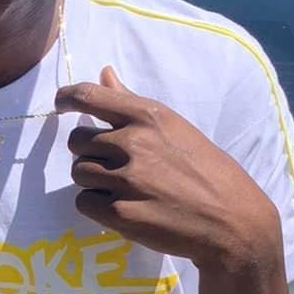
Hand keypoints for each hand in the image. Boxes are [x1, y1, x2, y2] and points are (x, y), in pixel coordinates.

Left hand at [57, 65, 280, 273]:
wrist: (232, 221)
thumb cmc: (207, 170)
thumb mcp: (175, 127)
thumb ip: (131, 103)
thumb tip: (105, 73)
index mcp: (148, 116)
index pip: (89, 96)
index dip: (67, 98)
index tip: (61, 105)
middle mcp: (133, 143)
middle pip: (77, 142)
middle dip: (88, 153)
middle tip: (115, 166)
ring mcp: (126, 180)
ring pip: (78, 173)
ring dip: (93, 181)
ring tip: (124, 188)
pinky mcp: (121, 214)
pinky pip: (84, 203)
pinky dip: (97, 207)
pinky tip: (124, 207)